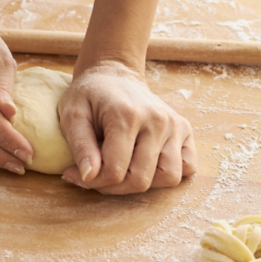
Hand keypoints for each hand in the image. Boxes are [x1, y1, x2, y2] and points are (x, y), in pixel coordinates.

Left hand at [58, 61, 196, 193]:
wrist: (113, 74)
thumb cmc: (89, 96)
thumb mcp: (72, 116)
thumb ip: (80, 147)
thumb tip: (88, 176)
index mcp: (127, 116)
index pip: (115, 171)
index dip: (93, 181)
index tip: (75, 174)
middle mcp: (157, 120)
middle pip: (141, 180)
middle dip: (113, 187)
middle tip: (96, 175)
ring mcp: (175, 125)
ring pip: (168, 178)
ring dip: (142, 183)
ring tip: (122, 170)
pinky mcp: (185, 129)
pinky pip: (187, 166)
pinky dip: (167, 173)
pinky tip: (145, 164)